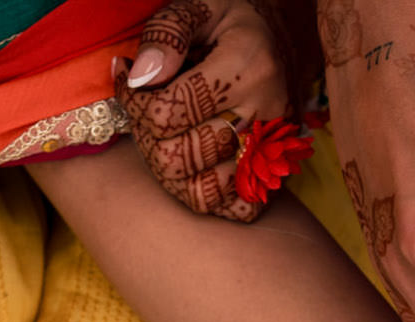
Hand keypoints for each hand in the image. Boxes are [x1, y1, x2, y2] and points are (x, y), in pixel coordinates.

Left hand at [115, 0, 308, 221]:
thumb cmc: (232, 18)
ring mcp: (272, 148)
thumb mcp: (198, 5)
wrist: (285, 33)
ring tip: (164, 138)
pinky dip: (209, 196)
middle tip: (146, 112)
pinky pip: (238, 209)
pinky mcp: (275, 169)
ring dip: (168, 170)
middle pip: (178, 159)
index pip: (167, 113)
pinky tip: (193, 167)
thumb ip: (167, 33)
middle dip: (147, 138)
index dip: (134, 103)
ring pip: (200, 191)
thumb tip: (141, 76)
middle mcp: (264, 112)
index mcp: (247, 66)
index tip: (129, 80)